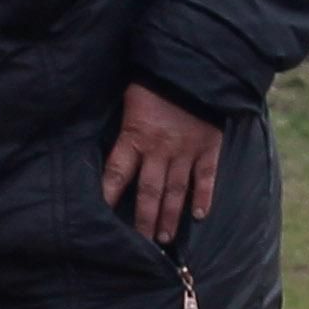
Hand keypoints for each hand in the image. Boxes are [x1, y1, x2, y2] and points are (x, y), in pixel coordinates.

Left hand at [103, 82, 224, 248]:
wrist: (192, 65)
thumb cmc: (154, 79)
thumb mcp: (128, 99)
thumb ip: (123, 126)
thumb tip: (106, 142)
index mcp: (135, 137)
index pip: (117, 174)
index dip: (108, 197)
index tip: (101, 219)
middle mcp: (160, 150)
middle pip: (148, 192)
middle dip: (143, 220)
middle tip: (140, 244)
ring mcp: (186, 151)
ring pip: (175, 191)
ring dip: (169, 216)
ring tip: (164, 237)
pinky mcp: (208, 147)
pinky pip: (206, 177)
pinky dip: (204, 197)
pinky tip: (199, 215)